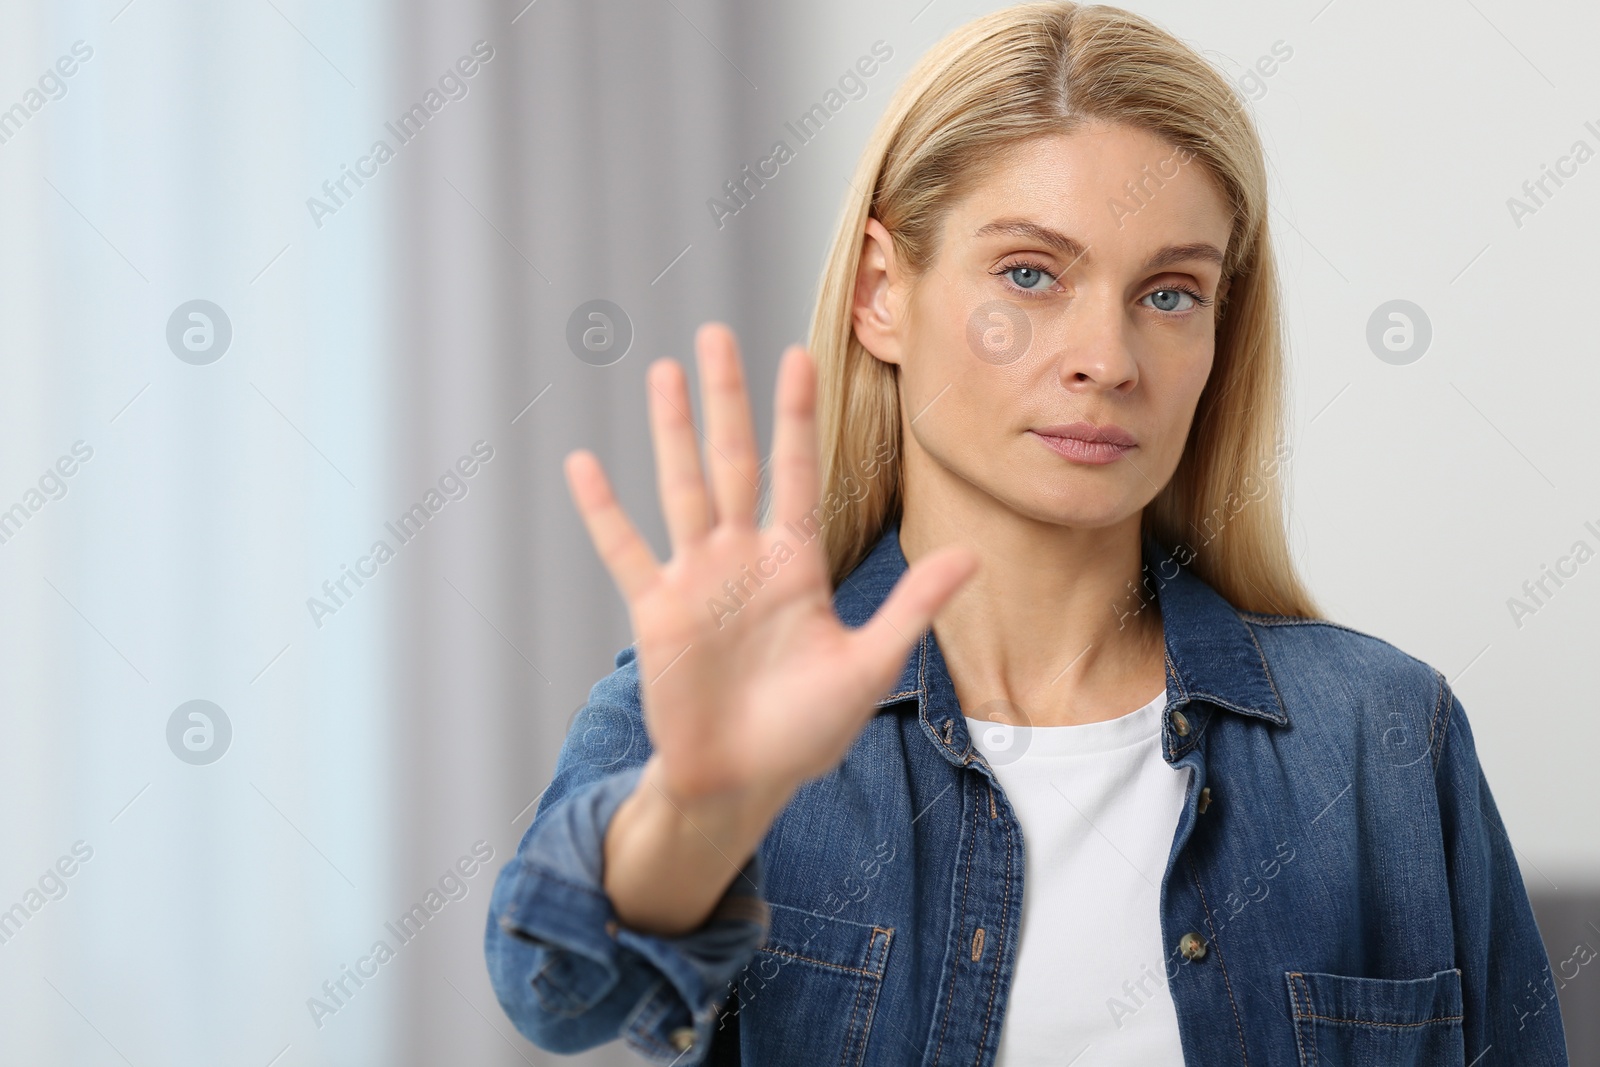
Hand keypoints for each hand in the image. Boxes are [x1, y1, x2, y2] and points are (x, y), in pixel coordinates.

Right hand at [564, 322, 976, 807]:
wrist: (743, 782)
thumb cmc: (806, 730)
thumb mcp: (868, 666)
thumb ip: (912, 607)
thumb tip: (972, 556)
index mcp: (795, 564)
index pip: (798, 473)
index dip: (797, 416)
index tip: (798, 355)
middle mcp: (743, 559)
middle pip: (733, 462)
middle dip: (727, 400)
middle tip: (717, 335)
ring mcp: (697, 580)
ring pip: (682, 489)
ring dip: (672, 433)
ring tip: (664, 372)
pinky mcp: (657, 612)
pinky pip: (626, 552)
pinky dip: (604, 512)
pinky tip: (583, 464)